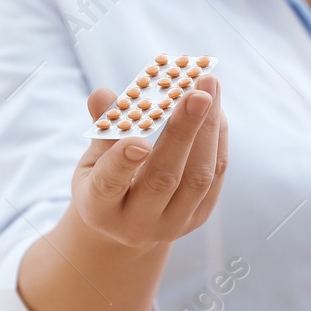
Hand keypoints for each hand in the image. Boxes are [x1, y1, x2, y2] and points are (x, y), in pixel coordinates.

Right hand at [68, 74, 227, 251]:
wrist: (128, 220)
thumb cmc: (104, 179)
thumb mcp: (92, 159)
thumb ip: (102, 129)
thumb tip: (102, 94)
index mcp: (99, 209)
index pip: (109, 184)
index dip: (122, 162)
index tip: (138, 140)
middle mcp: (137, 224)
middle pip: (164, 179)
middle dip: (184, 133)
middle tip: (197, 93)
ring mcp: (172, 224)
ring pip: (197, 178)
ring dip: (208, 128)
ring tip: (209, 86)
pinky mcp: (199, 216)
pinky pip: (215, 176)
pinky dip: (217, 137)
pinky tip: (215, 107)